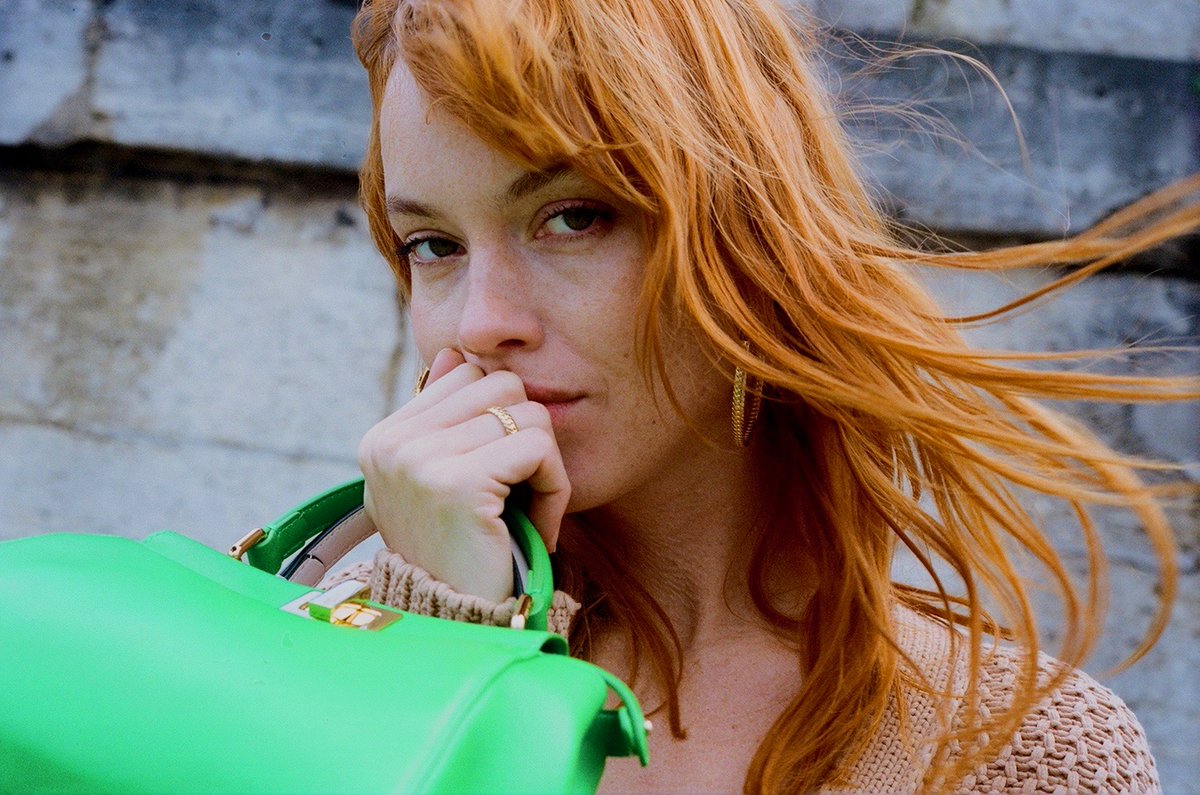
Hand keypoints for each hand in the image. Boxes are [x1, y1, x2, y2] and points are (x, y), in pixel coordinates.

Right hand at [357, 348, 570, 601]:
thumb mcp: (443, 482)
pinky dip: (554, 488)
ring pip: (526, 412)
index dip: (500, 420)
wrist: (457, 628)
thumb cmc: (463, 557)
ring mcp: (418, 460)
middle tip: (519, 494)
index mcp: (385, 438)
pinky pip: (538, 447)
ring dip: (544, 467)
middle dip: (525, 436)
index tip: (497, 477)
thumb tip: (455, 352)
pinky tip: (538, 526)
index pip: (467, 373)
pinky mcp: (456, 482)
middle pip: (500, 384)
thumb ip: (447, 419)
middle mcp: (393, 443)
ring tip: (525, 514)